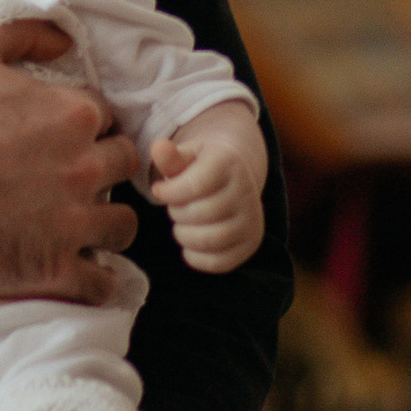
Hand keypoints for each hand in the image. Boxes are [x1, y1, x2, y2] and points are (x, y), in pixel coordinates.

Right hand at [0, 18, 138, 302]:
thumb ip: (24, 34)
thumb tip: (65, 38)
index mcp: (72, 114)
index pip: (105, 117)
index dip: (86, 125)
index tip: (63, 137)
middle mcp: (84, 167)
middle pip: (123, 167)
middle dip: (103, 168)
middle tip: (71, 177)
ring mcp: (73, 222)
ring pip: (123, 226)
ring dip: (106, 224)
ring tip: (80, 226)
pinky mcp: (54, 269)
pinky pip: (102, 284)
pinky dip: (94, 279)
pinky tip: (73, 269)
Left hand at [148, 105, 266, 270]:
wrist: (234, 175)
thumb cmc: (201, 165)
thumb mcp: (187, 154)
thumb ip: (170, 156)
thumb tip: (158, 147)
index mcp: (229, 162)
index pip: (195, 185)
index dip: (169, 192)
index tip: (158, 190)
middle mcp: (247, 191)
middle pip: (200, 214)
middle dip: (176, 212)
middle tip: (175, 206)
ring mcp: (252, 220)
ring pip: (210, 240)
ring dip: (184, 235)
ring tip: (181, 223)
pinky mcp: (251, 243)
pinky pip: (219, 262)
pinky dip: (196, 257)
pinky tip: (190, 243)